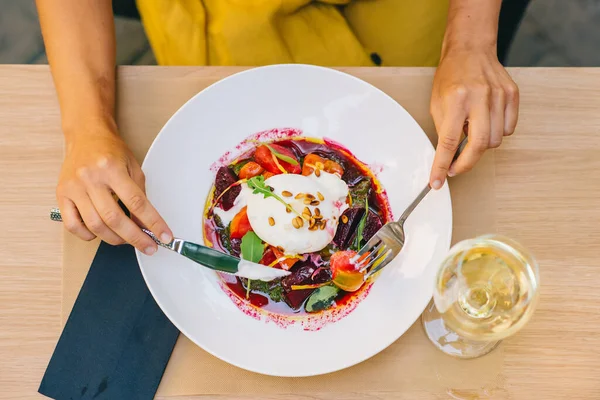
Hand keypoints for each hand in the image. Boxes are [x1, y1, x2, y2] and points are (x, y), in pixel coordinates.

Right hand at [56, 123, 171, 253]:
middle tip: (148, 247)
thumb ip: (140, 195)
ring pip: (94, 225)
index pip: (137, 203)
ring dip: (114, 239)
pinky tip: (100, 233)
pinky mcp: (61, 195)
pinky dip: (88, 235)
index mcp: (112, 168)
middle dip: (135, 237)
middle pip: (114, 218)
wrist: (86, 136)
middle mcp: (91, 178)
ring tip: (126, 239)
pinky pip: (73, 225)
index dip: (153, 223)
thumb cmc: (111, 151)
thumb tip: (146, 224)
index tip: (164, 237)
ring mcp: (74, 187)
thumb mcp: (133, 167)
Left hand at [429, 46, 518, 188]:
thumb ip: (444, 130)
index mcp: (456, 99)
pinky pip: (508, 129)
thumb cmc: (450, 77)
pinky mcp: (512, 95)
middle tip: (454, 169)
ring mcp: (499, 96)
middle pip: (479, 145)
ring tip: (470, 130)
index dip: (442, 166)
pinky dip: (496, 133)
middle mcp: (480, 97)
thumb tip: (448, 158)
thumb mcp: (437, 104)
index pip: (448, 142)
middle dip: (466, 164)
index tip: (437, 182)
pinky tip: (485, 122)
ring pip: (495, 140)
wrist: (470, 50)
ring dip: (481, 145)